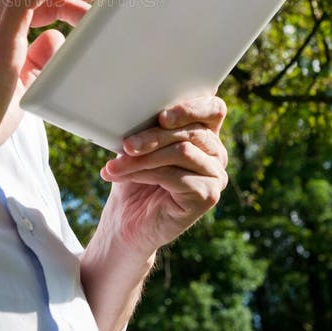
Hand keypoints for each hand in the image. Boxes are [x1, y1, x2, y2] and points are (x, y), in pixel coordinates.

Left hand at [99, 94, 227, 257]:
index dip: (193, 108)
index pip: (213, 109)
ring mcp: (216, 175)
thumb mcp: (139, 146)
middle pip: (190, 132)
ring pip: (182, 152)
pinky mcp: (208, 196)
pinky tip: (124, 178)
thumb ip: (148, 128)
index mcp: (204, 133)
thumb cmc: (133, 179)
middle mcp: (216, 153)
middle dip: (152, 137)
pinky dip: (146, 174)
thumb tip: (138, 110)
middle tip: (125, 145)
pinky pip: (176, 176)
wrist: (127, 222)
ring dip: (143, 158)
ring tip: (115, 166)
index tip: (162, 117)